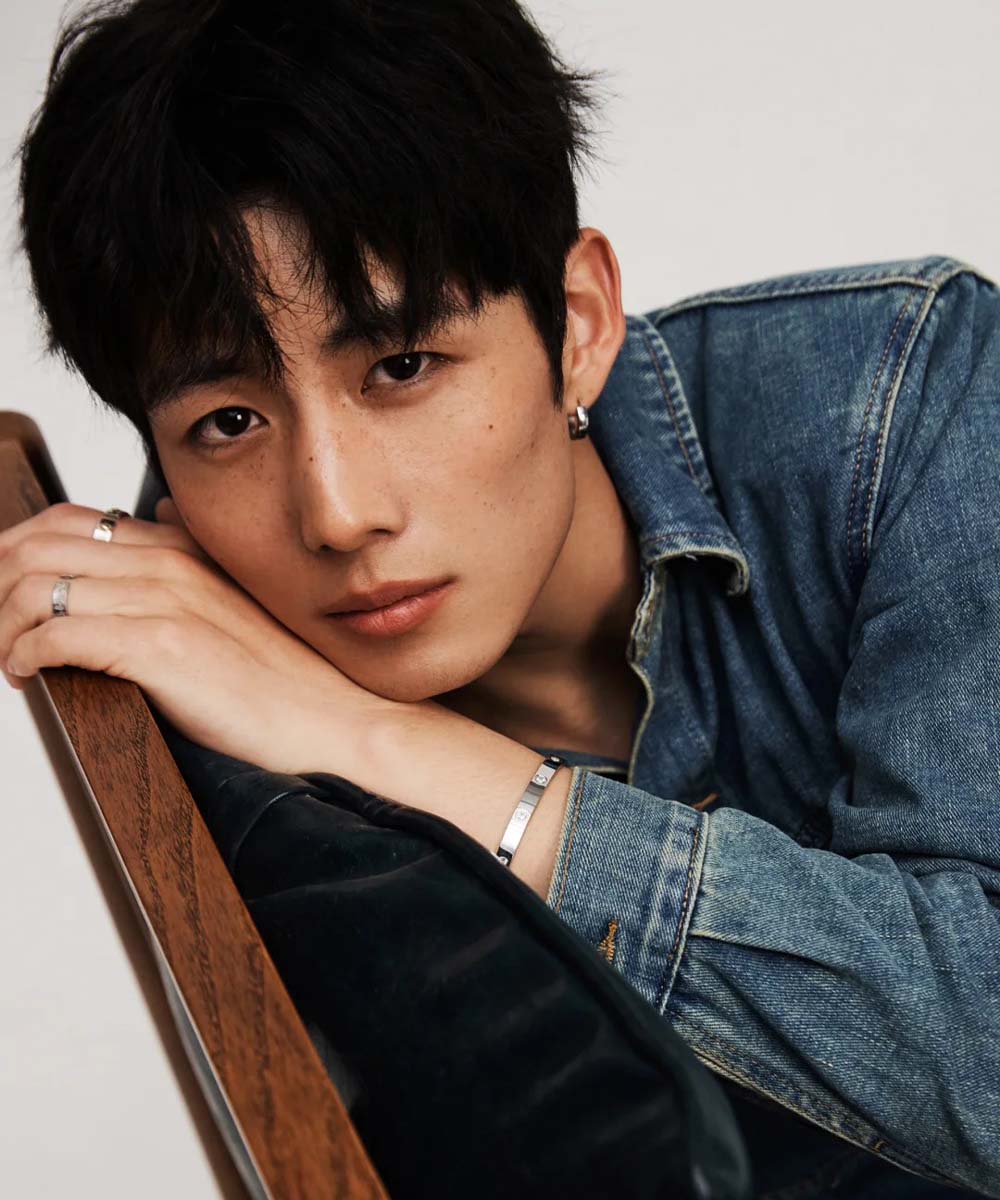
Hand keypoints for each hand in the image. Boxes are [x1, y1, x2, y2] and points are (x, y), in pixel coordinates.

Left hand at [0, 500, 389, 774]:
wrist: (331, 722)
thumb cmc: (282, 677)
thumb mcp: (234, 601)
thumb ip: (190, 555)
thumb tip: (156, 518)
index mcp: (182, 551)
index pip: (67, 522)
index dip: (15, 553)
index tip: (2, 595)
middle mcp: (170, 565)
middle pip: (37, 547)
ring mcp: (166, 603)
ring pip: (37, 588)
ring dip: (2, 625)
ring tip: (6, 655)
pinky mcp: (161, 649)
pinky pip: (57, 637)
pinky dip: (24, 655)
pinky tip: (26, 674)